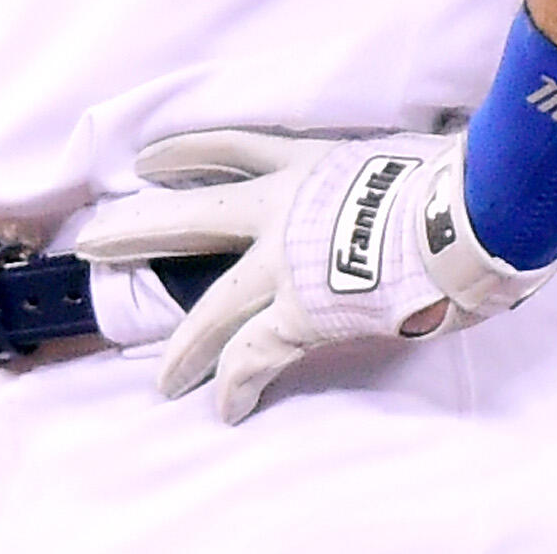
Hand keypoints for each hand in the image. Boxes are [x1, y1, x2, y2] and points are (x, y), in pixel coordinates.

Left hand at [75, 128, 553, 420]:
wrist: (463, 214)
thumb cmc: (455, 180)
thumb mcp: (409, 156)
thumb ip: (390, 172)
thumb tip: (420, 171)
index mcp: (308, 164)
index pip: (233, 148)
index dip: (187, 152)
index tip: (150, 159)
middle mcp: (281, 209)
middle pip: (192, 216)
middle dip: (138, 230)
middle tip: (93, 240)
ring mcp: (283, 262)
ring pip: (214, 306)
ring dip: (185, 345)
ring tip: (163, 380)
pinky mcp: (299, 312)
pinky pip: (255, 354)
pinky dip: (236, 381)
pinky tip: (223, 407)